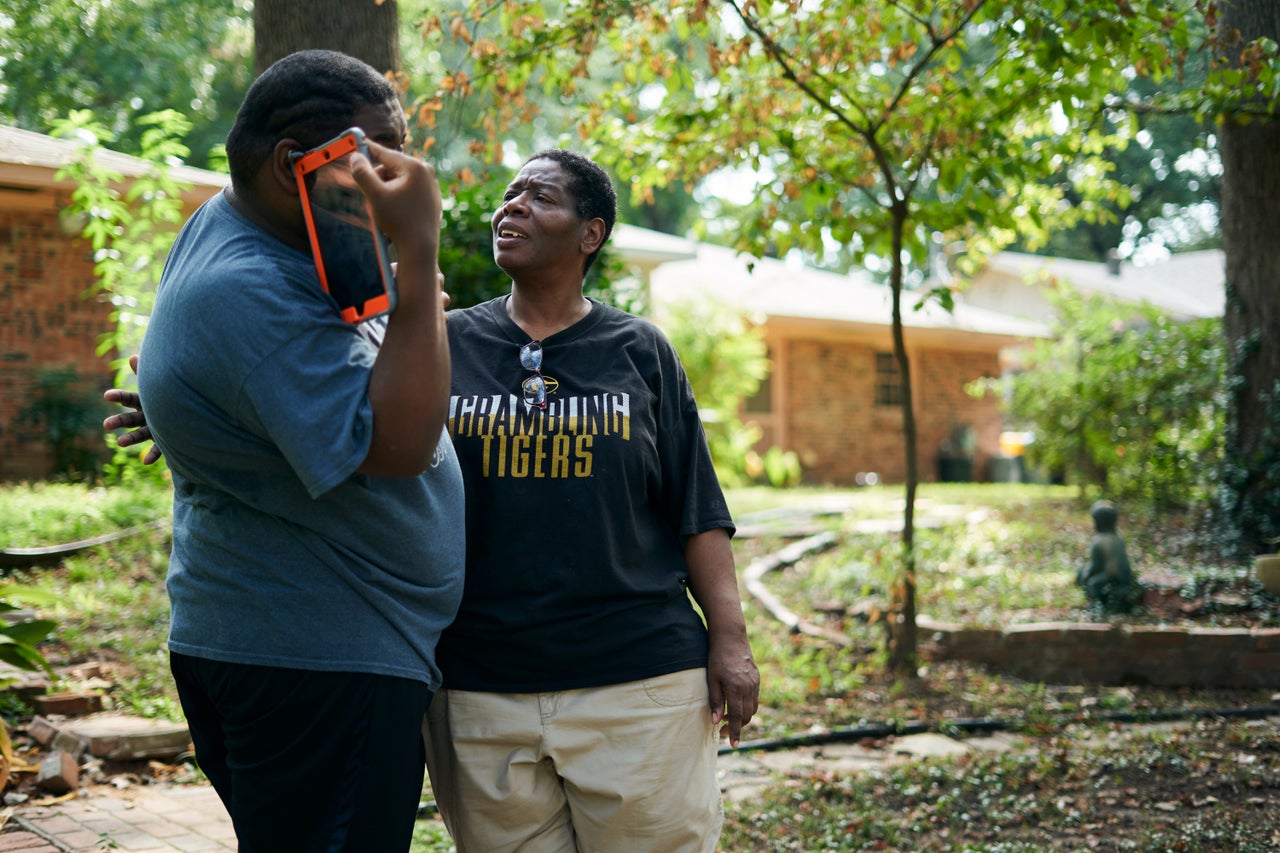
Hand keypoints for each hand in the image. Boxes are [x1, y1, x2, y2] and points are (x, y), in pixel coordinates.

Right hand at [103, 355, 161, 464]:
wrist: (191, 414)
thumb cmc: (171, 396)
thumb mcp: (158, 386)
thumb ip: (145, 374)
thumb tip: (132, 356)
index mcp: (144, 403)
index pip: (128, 398)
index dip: (118, 396)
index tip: (106, 395)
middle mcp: (147, 417)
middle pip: (129, 419)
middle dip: (118, 421)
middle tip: (105, 425)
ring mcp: (155, 430)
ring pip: (140, 435)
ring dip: (130, 439)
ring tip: (120, 443)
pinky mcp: (166, 441)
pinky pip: (159, 449)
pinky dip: (152, 455)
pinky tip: (145, 461)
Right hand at [349, 141, 440, 257]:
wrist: (420, 248)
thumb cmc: (399, 222)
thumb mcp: (375, 196)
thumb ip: (362, 174)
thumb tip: (356, 157)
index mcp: (414, 167)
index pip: (384, 153)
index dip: (366, 149)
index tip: (355, 141)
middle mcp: (426, 173)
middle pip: (391, 168)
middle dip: (378, 180)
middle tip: (372, 198)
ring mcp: (431, 186)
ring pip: (398, 181)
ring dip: (386, 191)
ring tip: (385, 210)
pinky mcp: (431, 200)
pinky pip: (408, 192)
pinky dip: (397, 199)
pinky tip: (396, 215)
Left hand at [707, 633, 759, 747]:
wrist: (730, 636)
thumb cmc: (716, 657)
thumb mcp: (712, 679)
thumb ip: (715, 701)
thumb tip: (716, 721)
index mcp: (736, 688)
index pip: (738, 716)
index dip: (736, 732)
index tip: (734, 745)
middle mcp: (749, 687)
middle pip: (748, 715)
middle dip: (738, 726)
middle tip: (725, 732)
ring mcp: (755, 682)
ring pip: (753, 708)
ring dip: (743, 717)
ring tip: (729, 719)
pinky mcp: (756, 678)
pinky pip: (754, 698)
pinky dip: (748, 706)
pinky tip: (737, 705)